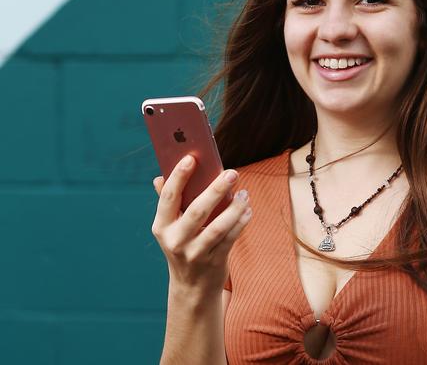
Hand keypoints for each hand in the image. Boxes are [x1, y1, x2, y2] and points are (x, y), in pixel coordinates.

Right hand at [151, 155, 251, 294]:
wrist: (191, 288)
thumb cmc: (183, 245)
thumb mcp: (171, 227)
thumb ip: (169, 202)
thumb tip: (159, 176)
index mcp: (161, 226)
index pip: (168, 197)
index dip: (178, 176)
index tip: (191, 158)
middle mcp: (175, 240)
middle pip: (196, 211)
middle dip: (215, 190)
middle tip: (232, 173)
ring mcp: (194, 253)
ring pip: (217, 227)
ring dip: (234, 208)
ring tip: (245, 194)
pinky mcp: (213, 262)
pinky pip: (230, 239)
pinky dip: (241, 223)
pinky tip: (247, 210)